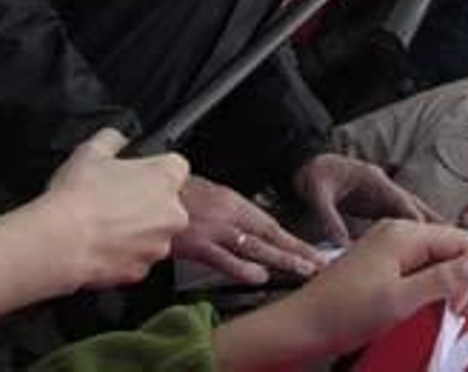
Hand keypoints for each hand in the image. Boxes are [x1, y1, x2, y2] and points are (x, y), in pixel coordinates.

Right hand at [38, 128, 189, 289]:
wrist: (61, 241)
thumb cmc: (78, 197)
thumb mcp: (91, 150)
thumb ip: (113, 139)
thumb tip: (116, 137)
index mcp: (166, 178)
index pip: (175, 167)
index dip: (153, 170)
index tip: (137, 175)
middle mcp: (171, 213)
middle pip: (166, 204)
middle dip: (145, 203)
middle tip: (114, 200)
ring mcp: (158, 245)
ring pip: (152, 234)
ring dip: (135, 230)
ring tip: (103, 224)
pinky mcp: (140, 271)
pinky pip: (136, 258)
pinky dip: (122, 254)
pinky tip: (100, 244)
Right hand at [172, 175, 323, 285]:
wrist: (149, 191)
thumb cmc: (175, 194)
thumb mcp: (208, 195)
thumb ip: (229, 211)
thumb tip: (247, 226)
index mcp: (232, 201)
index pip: (270, 223)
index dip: (292, 239)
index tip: (310, 251)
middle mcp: (229, 214)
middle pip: (270, 234)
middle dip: (296, 250)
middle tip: (318, 263)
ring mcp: (214, 229)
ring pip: (255, 246)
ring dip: (281, 259)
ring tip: (302, 270)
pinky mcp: (196, 244)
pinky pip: (224, 259)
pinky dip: (243, 268)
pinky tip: (259, 277)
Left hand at [211, 221, 467, 370]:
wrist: (301, 325)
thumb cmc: (341, 311)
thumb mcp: (400, 299)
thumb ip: (443, 280)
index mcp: (404, 233)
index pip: (461, 241)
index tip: (462, 307)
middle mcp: (397, 233)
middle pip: (450, 250)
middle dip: (461, 282)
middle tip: (456, 316)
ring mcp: (388, 248)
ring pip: (435, 262)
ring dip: (445, 289)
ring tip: (441, 316)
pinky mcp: (381, 265)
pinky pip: (418, 271)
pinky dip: (426, 290)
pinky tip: (421, 309)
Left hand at [292, 153, 440, 245]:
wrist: (304, 162)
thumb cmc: (312, 174)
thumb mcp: (317, 194)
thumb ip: (329, 218)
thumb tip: (342, 243)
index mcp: (374, 182)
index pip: (405, 205)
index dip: (422, 225)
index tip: (436, 244)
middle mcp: (384, 188)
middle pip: (417, 209)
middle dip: (438, 228)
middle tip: (458, 249)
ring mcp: (383, 196)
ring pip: (413, 215)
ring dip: (430, 232)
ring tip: (449, 255)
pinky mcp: (378, 204)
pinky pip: (402, 220)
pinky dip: (414, 235)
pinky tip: (422, 254)